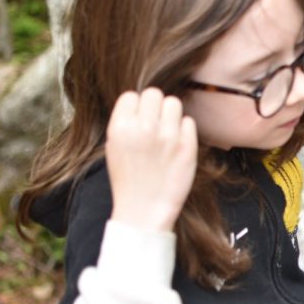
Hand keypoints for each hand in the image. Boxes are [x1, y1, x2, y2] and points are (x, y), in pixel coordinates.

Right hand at [106, 88, 197, 232]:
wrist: (144, 210)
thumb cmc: (129, 179)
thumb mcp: (114, 147)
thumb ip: (126, 122)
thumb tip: (141, 101)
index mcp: (120, 127)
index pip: (132, 95)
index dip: (136, 107)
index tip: (139, 120)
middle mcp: (144, 128)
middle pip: (154, 94)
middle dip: (155, 107)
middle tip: (155, 124)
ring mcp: (168, 137)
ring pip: (174, 103)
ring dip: (171, 114)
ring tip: (167, 132)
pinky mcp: (188, 147)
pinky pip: (189, 122)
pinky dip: (184, 130)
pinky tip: (177, 145)